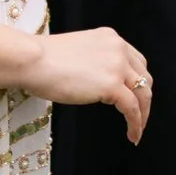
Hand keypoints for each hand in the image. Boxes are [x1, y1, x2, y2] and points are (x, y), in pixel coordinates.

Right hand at [23, 27, 155, 143]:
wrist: (31, 60)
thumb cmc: (43, 59)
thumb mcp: (77, 53)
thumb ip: (94, 62)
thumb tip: (97, 82)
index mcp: (111, 38)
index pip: (136, 61)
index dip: (138, 81)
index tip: (134, 97)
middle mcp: (119, 49)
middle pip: (144, 77)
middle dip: (143, 98)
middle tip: (139, 116)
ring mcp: (117, 66)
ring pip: (142, 93)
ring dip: (143, 114)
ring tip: (137, 131)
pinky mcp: (112, 84)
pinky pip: (132, 108)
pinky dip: (135, 124)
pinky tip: (132, 136)